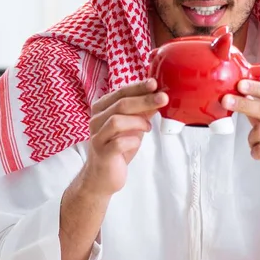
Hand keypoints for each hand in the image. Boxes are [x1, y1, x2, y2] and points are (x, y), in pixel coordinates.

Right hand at [84, 78, 167, 195]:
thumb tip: (159, 96)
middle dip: (144, 100)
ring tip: (148, 127)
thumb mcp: (132, 125)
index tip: (154, 83)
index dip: (138, 87)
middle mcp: (96, 120)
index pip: (120, 92)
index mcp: (102, 108)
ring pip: (116, 121)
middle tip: (162, 98)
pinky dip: (132, 140)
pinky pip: (118, 143)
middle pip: (120, 104)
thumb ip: (142, 111)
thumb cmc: (117, 147)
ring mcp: (97, 137)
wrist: (102, 176)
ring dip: (137, 121)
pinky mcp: (102, 153)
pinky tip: (136, 142)